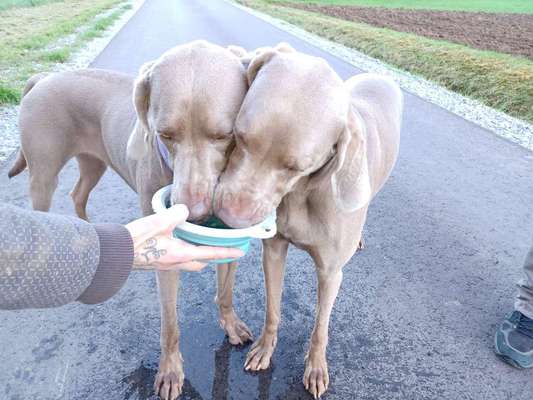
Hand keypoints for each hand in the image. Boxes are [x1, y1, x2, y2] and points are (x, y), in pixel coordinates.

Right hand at [125, 204, 243, 270]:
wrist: (113, 253)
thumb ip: (178, 213)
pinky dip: (181, 251)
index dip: (228, 252)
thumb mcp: (160, 220)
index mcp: (182, 254)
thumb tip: (185, 210)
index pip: (211, 254)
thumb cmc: (137, 239)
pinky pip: (174, 258)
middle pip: (200, 262)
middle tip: (217, 246)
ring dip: (195, 254)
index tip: (241, 252)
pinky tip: (174, 239)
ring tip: (197, 241)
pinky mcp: (154, 262)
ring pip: (187, 262)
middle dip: (211, 256)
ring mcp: (164, 264)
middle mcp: (176, 263)